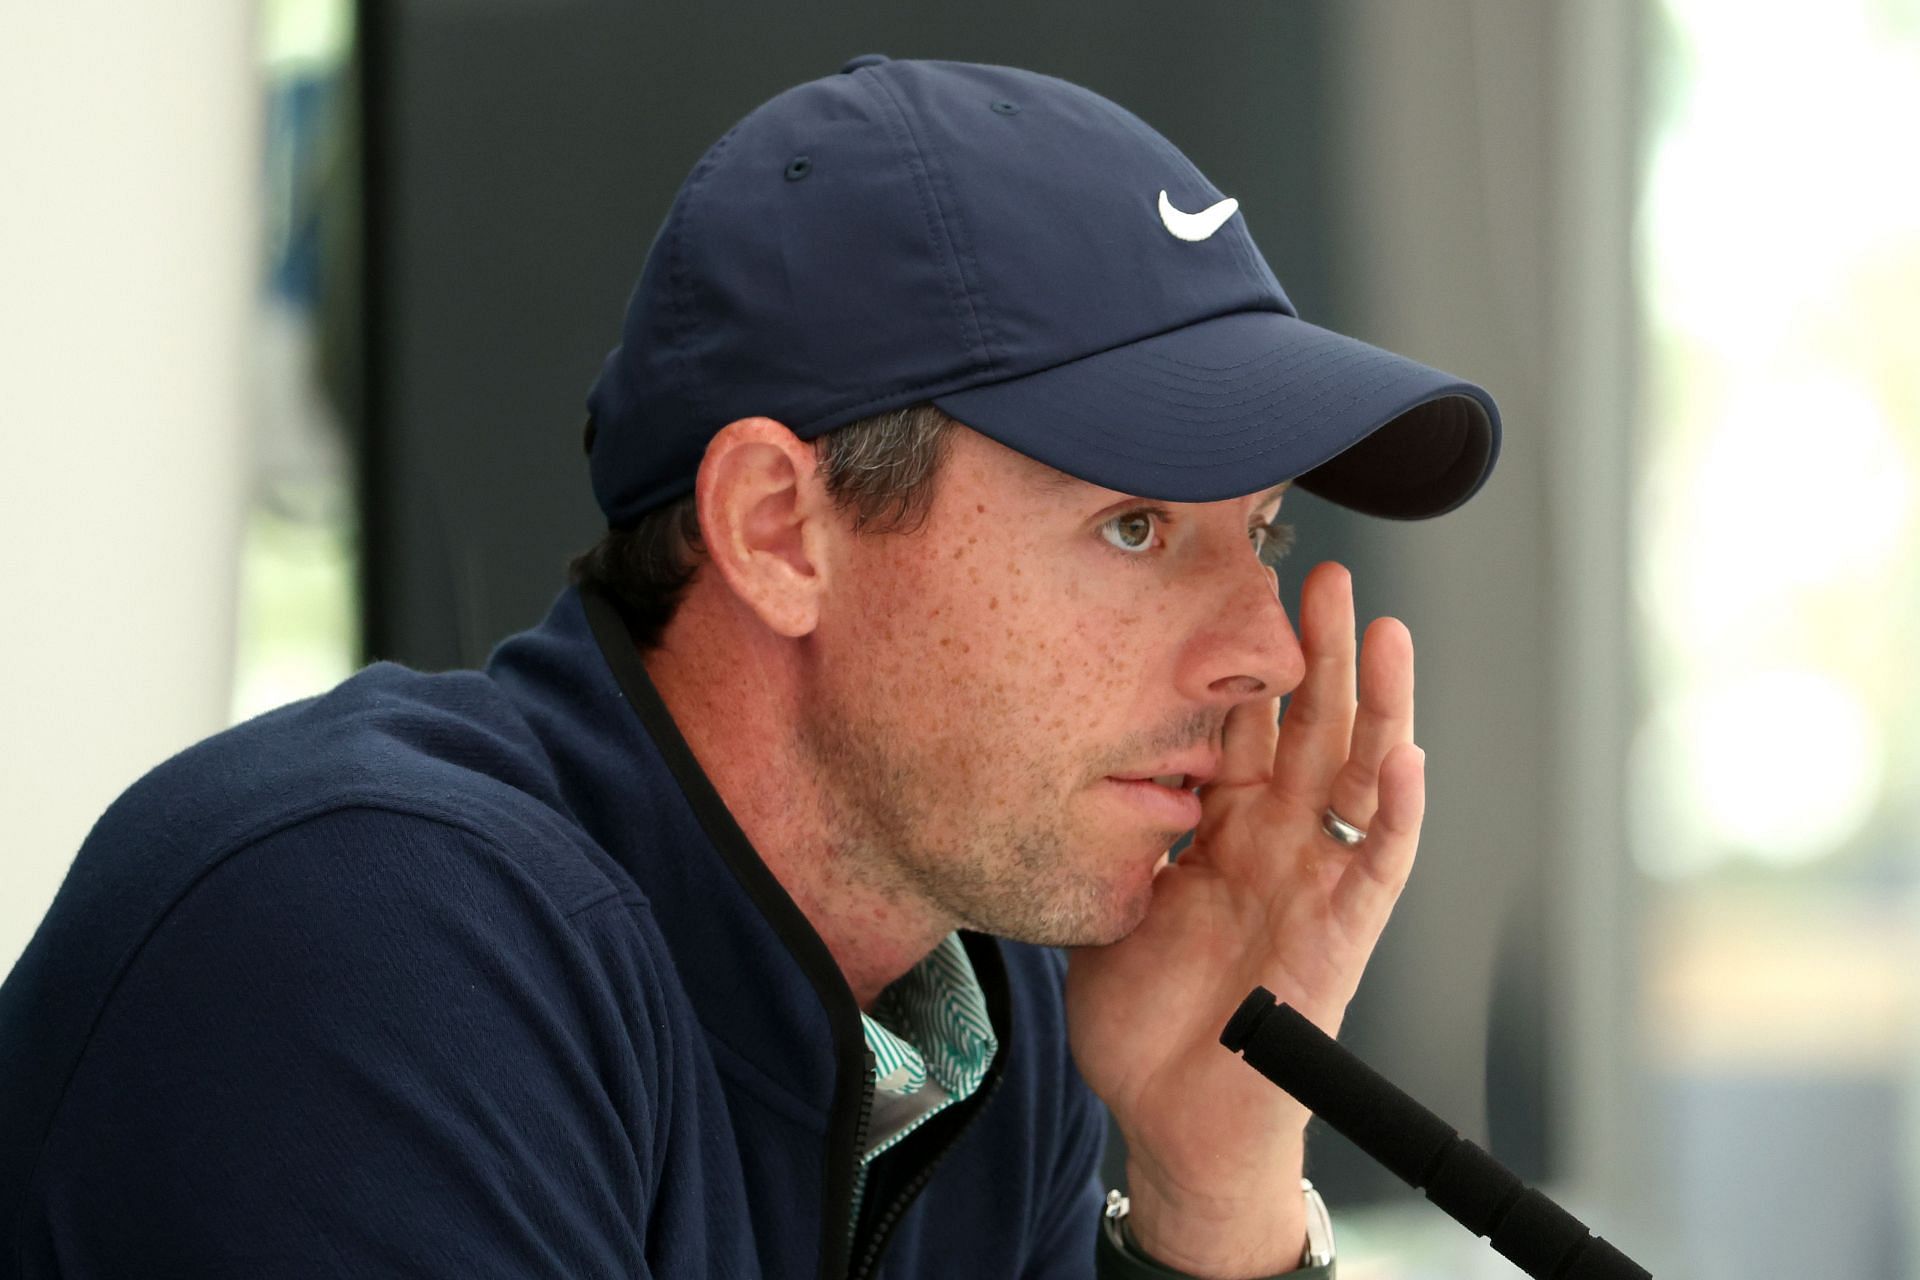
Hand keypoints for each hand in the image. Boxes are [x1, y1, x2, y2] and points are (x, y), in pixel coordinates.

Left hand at [1064, 561, 1425, 1274]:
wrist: (1171, 1115)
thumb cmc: (1142, 1019)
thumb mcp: (1107, 899)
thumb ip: (1106, 830)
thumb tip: (1060, 757)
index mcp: (1220, 830)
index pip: (1244, 726)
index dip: (1245, 660)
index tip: (1237, 586)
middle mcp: (1275, 844)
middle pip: (1309, 727)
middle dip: (1319, 652)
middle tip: (1325, 573)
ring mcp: (1312, 883)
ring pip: (1357, 775)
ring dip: (1376, 704)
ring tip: (1383, 631)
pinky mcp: (1339, 935)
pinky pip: (1377, 865)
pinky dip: (1397, 812)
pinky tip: (1406, 756)